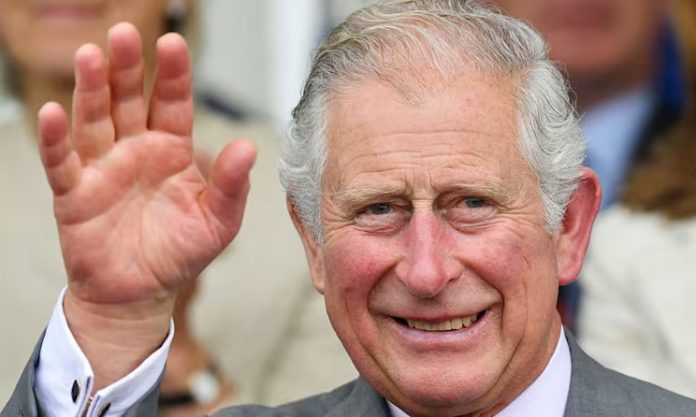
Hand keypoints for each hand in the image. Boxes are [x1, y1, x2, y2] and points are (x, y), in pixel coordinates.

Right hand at [37, 22, 255, 386]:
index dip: (172, 75)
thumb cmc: (180, 254)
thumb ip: (232, 186)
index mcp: (172, 151)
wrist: (141, 294)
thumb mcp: (218, 222)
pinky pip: (62, 162)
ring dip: (91, 89)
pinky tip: (52, 112)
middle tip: (126, 33)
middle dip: (127, 68)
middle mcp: (135, 151)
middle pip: (128, 100)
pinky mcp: (75, 193)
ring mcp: (103, 168)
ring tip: (91, 56)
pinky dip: (55, 139)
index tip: (174, 43)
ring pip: (94, 120)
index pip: (172, 104)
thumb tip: (248, 147)